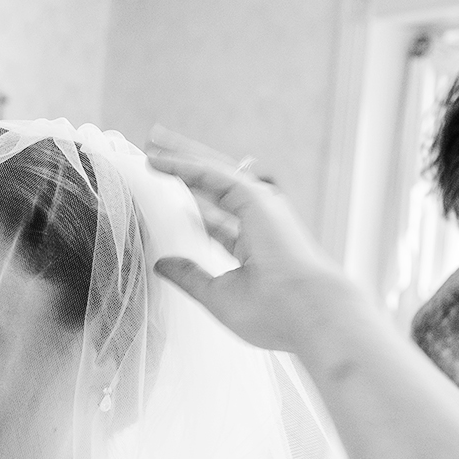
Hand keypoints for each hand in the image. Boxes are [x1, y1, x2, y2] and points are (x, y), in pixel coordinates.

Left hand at [146, 125, 362, 352]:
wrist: (306, 314)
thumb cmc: (271, 314)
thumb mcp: (218, 294)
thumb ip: (190, 276)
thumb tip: (162, 264)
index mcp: (254, 247)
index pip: (218, 221)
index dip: (195, 209)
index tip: (171, 203)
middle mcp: (258, 221)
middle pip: (214, 188)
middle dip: (186, 172)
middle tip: (157, 154)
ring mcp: (259, 207)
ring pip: (213, 172)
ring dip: (182, 157)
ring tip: (152, 143)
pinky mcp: (254, 197)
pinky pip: (210, 174)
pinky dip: (183, 165)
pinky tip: (156, 160)